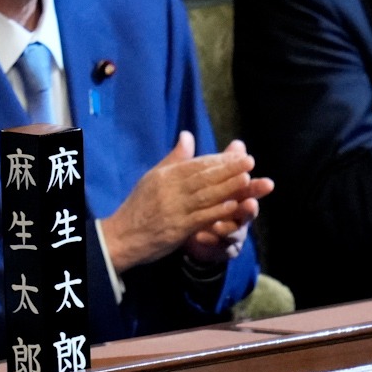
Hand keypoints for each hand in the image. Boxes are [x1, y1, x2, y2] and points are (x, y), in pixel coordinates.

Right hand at [101, 133, 273, 272]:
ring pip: (204, 195)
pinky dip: (217, 211)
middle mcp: (170, 189)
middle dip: (228, 169)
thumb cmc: (140, 206)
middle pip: (203, 177)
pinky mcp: (177, 228)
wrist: (121, 237)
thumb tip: (188, 135)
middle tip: (249, 161)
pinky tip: (233, 206)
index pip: (197, 164)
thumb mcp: (153, 178)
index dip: (220, 160)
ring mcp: (174, 209)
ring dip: (227, 187)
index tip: (240, 155)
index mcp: (165, 176)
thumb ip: (175, 158)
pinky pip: (200, 218)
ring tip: (246, 179)